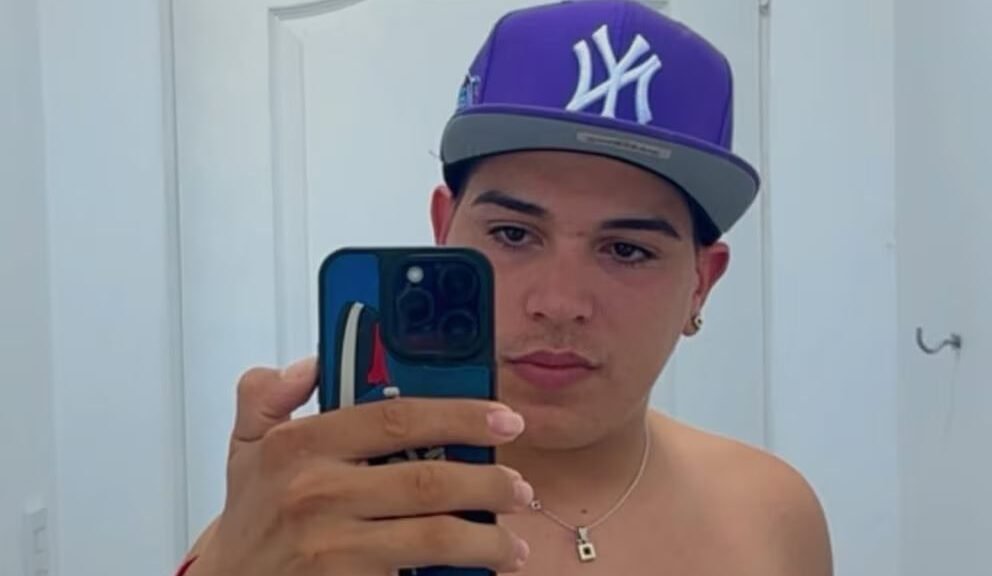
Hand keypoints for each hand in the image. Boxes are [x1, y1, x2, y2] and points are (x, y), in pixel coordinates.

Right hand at [187, 358, 531, 575]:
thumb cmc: (250, 519)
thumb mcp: (246, 445)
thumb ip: (269, 393)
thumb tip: (312, 361)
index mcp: (299, 445)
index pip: (396, 416)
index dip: (460, 414)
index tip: (503, 417)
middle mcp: (316, 493)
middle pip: (428, 480)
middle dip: (489, 484)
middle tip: (520, 487)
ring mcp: (331, 547)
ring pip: (433, 536)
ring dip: (486, 540)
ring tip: (512, 543)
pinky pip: (417, 575)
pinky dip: (457, 574)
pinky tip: (477, 571)